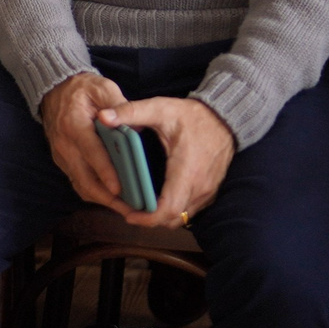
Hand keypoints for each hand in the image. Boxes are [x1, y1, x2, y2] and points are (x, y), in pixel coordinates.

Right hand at [38, 71, 134, 213]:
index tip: (120, 188)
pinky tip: (112, 197)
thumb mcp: (103, 88)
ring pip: (81, 185)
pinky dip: (95, 193)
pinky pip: (78, 182)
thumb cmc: (82, 89)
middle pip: (84, 178)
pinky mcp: (62, 161)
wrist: (55, 89)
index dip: (106, 172)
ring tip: (125, 207)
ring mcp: (61, 155)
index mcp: (74, 124)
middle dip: (107, 197)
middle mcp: (64, 144)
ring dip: (102, 199)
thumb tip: (135, 130)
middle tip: (130, 208)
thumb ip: (119, 106)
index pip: (91, 152)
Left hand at [106, 97, 234, 229]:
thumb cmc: (193, 115)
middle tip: (127, 208)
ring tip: (139, 204)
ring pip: (181, 217)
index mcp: (186, 171)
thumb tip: (103, 116)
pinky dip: (172, 210)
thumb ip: (131, 112)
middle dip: (148, 219)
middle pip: (172, 218)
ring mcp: (207, 192)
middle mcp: (199, 187)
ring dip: (160, 216)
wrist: (225, 118)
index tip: (129, 214)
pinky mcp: (209, 191)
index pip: (168, 208)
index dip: (147, 218)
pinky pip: (189, 210)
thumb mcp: (160, 108)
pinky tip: (157, 198)